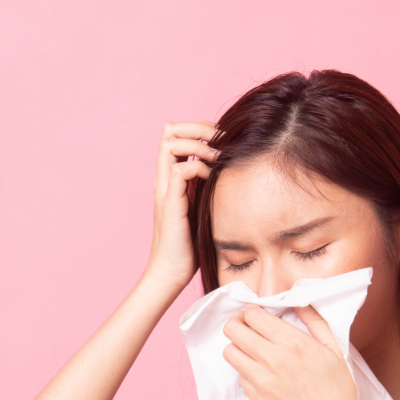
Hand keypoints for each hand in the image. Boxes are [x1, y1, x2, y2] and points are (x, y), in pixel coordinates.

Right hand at [145, 121, 219, 290]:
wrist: (172, 272)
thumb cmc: (191, 245)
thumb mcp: (203, 207)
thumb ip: (208, 187)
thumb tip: (234, 170)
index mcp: (172, 177)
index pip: (175, 134)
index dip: (197, 129)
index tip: (219, 141)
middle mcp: (165, 178)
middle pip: (169, 130)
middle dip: (197, 127)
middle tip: (218, 141)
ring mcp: (165, 189)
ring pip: (170, 142)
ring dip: (197, 143)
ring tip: (216, 158)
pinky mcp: (170, 202)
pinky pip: (181, 168)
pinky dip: (200, 166)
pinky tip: (213, 179)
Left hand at [222, 304, 361, 399]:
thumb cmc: (337, 388)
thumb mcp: (333, 348)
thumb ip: (314, 321)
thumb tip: (298, 302)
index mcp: (292, 342)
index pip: (252, 315)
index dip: (251, 310)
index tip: (256, 313)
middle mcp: (272, 359)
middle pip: (233, 329)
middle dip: (238, 323)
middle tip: (248, 327)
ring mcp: (261, 380)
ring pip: (229, 352)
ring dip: (238, 346)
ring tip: (253, 349)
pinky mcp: (255, 397)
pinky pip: (239, 376)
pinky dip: (247, 371)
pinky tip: (264, 373)